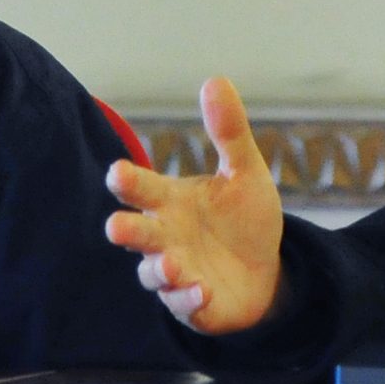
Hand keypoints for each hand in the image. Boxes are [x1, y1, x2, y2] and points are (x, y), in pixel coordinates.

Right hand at [105, 77, 284, 333]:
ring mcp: (176, 273)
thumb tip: (216, 79)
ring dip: (160, 269)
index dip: (128, 182)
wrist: (268, 270)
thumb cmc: (244, 218)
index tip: (117, 172)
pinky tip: (202, 290)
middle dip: (127, 230)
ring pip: (154, 273)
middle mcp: (165, 238)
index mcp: (171, 202)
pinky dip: (190, 298)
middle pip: (137, 234)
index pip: (142, 189)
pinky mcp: (194, 304)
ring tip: (172, 262)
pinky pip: (185, 304)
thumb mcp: (245, 172)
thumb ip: (228, 131)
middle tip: (117, 226)